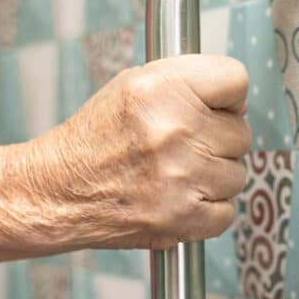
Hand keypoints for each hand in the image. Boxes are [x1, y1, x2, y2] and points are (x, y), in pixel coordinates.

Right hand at [20, 54, 250, 251]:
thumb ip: (183, 84)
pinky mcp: (183, 218)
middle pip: (241, 132)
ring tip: (174, 174)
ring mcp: (182, 177)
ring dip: (212, 177)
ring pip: (236, 174)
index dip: (227, 97)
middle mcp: (174, 131)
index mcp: (161, 90)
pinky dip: (206, 210)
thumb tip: (235, 101)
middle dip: (216, 140)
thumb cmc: (92, 141)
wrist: (56, 192)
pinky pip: (226, 211)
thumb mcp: (130, 87)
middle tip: (181, 147)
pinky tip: (176, 199)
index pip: (237, 81)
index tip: (215, 108)